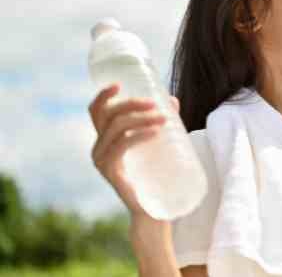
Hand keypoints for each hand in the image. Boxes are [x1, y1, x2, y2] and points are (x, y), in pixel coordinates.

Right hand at [88, 83, 179, 218]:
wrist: (153, 209)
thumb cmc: (155, 175)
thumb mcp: (156, 144)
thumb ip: (160, 122)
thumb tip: (173, 100)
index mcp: (105, 139)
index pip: (97, 112)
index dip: (104, 95)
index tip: (120, 84)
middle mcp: (98, 148)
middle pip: (109, 115)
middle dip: (132, 104)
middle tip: (156, 104)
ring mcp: (102, 159)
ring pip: (117, 127)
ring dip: (141, 118)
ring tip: (164, 118)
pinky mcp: (110, 171)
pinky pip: (122, 145)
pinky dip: (140, 134)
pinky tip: (155, 131)